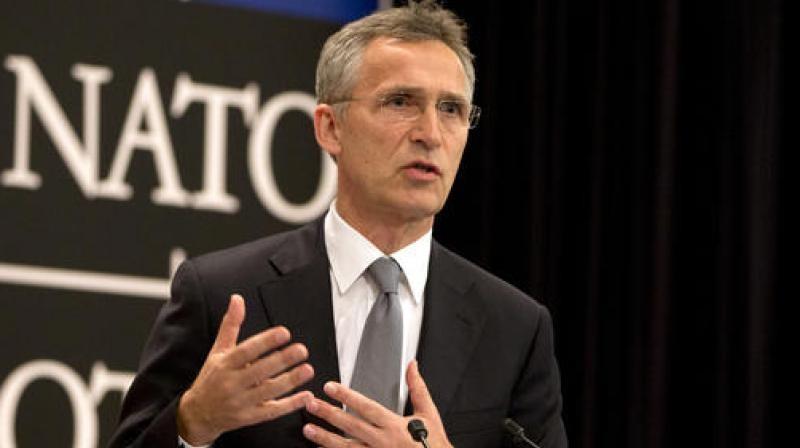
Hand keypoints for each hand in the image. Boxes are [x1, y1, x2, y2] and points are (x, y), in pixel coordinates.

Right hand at [177, 294, 313, 444]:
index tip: (284, 332)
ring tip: (308, 369)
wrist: (197, 414)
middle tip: (302, 350)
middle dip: (282, 361)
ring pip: (268, 392)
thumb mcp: (218, 351)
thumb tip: (237, 299)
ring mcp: (241, 403)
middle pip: (259, 371)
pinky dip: (290, 405)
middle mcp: (232, 384)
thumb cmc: (212, 378)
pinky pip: (272, 411)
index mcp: (225, 365)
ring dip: (290, 381)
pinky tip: (306, 395)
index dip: (265, 342)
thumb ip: (231, 325)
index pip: (246, 351)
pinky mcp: (249, 418)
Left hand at [302, 360, 451, 447]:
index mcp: (395, 426)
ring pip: (346, 447)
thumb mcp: (429, 414)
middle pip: (350, 427)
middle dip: (329, 414)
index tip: (330, 387)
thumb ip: (417, 389)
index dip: (347, 396)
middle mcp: (382, 442)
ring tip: (308, 429)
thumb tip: (412, 365)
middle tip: (311, 404)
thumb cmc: (434, 444)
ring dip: (325, 438)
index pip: (366, 407)